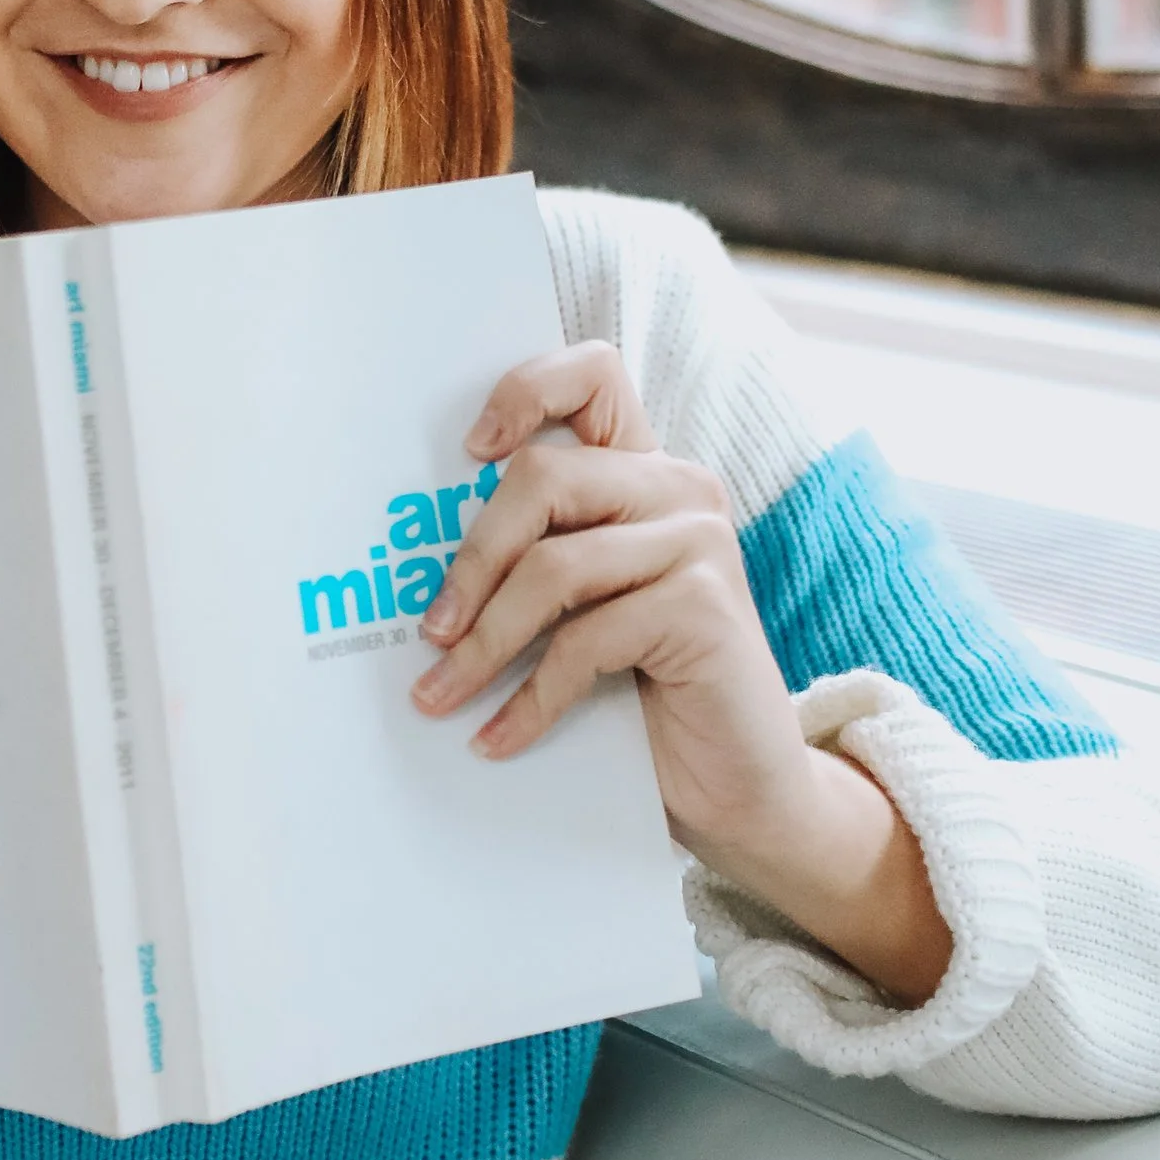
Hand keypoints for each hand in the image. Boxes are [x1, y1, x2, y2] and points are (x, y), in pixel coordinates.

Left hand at [409, 346, 952, 1006]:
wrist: (741, 784)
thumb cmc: (648, 693)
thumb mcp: (586, 611)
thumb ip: (539, 561)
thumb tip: (418, 569)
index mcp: (644, 472)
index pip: (593, 375)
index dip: (525, 391)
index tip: (469, 451)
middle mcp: (678, 487)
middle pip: (542, 477)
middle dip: (472, 559)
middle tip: (429, 629)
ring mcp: (699, 541)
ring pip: (553, 566)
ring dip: (484, 642)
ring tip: (439, 697)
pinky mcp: (706, 607)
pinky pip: (585, 640)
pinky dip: (530, 698)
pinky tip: (498, 738)